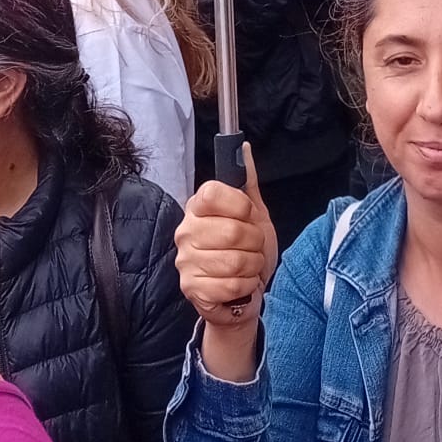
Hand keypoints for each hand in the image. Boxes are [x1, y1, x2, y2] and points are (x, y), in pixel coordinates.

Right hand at [174, 144, 278, 329]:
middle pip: (232, 230)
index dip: (239, 205)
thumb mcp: (254, 213)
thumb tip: (244, 148)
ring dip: (252, 266)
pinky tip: (240, 284)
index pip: (213, 192)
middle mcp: (186, 231)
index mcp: (198, 207)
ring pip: (235, 260)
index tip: (248, 215)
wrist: (245, 294)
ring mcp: (185, 261)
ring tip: (247, 266)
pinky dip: (245, 286)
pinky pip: (230, 284)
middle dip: (255, 242)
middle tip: (252, 246)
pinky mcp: (191, 288)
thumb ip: (247, 180)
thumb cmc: (248, 251)